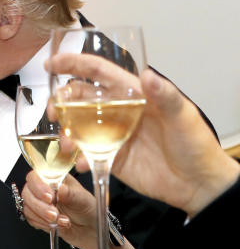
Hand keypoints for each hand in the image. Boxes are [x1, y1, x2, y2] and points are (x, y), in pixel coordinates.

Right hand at [21, 172, 97, 248]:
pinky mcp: (36, 215)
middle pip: (28, 192)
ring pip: (28, 207)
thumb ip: (71, 194)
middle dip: (41, 206)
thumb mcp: (83, 200)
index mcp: (54, 178)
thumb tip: (61, 189)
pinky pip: (30, 219)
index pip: (35, 176)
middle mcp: (44, 189)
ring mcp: (39, 202)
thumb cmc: (87, 208)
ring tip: (61, 220)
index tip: (50, 198)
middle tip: (54, 214)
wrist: (89, 227)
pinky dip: (43, 224)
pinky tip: (56, 225)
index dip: (38, 186)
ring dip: (43, 217)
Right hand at [46, 54, 239, 216]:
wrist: (197, 184)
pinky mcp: (109, 157)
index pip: (98, 73)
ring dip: (65, 132)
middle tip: (54, 112)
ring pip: (76, 126)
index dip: (74, 64)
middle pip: (79, 99)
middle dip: (60, 102)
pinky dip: (79, 158)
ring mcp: (112, 135)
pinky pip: (86, 154)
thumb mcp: (183, 116)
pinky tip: (83, 164)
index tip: (51, 63)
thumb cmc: (196, 145)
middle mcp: (118, 111)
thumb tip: (147, 75)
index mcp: (134, 94)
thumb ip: (165, 96)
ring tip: (68, 145)